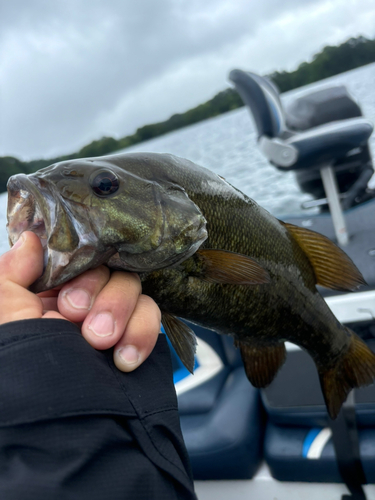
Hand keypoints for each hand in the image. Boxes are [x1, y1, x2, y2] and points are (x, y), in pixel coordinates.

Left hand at [0, 231, 160, 371]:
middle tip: (83, 327)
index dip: (75, 269)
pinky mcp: (134, 335)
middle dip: (99, 295)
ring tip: (102, 344)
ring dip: (121, 312)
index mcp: (43, 296)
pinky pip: (150, 314)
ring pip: (130, 286)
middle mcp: (78, 305)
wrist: (67, 437)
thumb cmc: (27, 379)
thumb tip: (30, 239)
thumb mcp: (4, 321)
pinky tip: (125, 359)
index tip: (66, 300)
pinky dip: (141, 333)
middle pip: (105, 268)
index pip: (71, 258)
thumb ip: (9, 274)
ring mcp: (109, 319)